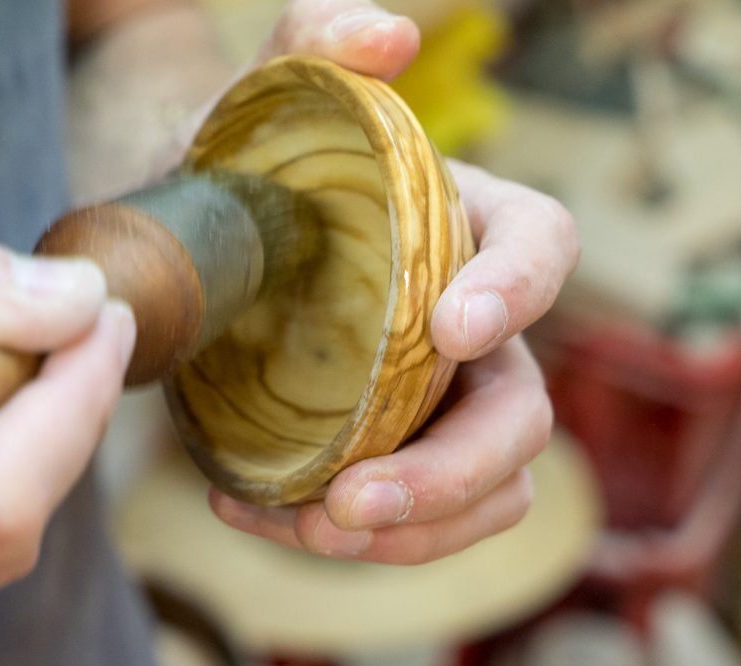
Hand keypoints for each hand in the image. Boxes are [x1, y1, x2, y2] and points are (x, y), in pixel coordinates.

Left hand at [207, 1, 579, 563]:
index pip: (543, 245)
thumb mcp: (261, 106)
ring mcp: (438, 404)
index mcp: (468, 229)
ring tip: (311, 529)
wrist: (197, 256)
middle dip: (453, 471)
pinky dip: (348, 540)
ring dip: (411, 533)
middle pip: (521, 414)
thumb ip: (316, 44)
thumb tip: (389, 32)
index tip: (450, 329)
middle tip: (354, 502)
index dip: (520, 290)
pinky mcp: (392, 458)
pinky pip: (411, 524)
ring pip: (486, 492)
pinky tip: (258, 514)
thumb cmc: (245, 176)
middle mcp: (473, 327)